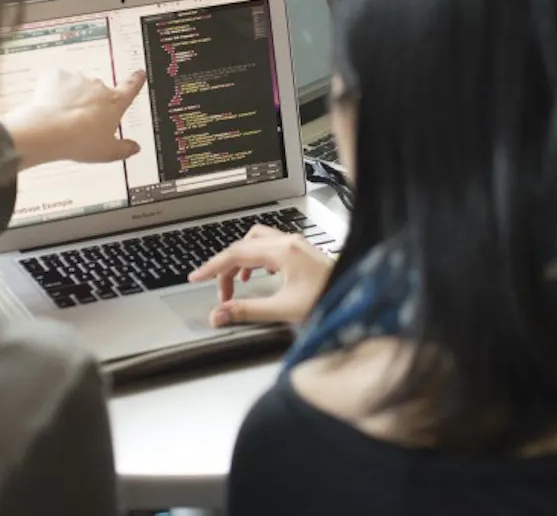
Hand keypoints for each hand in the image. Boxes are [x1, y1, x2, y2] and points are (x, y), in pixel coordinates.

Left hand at [0, 69, 146, 168]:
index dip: (137, 80)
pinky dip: (55, 93)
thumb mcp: (108, 152)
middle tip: (81, 123)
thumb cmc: (80, 141)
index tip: (139, 73)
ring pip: (77, 88)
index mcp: (114, 103)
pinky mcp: (57, 77)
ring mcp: (77, 80)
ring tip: (63, 120)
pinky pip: (58, 83)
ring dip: (73, 99)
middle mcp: (98, 87)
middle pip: (98, 93)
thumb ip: (124, 149)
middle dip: (91, 104)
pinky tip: (51, 109)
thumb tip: (134, 148)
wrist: (49, 132)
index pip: (131, 87)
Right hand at [188, 225, 333, 326]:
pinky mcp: (302, 252)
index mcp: (283, 250)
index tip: (196, 276)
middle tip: (219, 291)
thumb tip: (220, 314)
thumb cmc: (331, 298)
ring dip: (242, 260)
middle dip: (226, 267)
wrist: (359, 298)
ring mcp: (297, 245)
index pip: (235, 253)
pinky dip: (257, 259)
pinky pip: (270, 246)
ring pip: (257, 242)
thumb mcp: (283, 309)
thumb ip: (247, 311)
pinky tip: (260, 274)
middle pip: (244, 246)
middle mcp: (289, 242)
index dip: (212, 267)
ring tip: (235, 282)